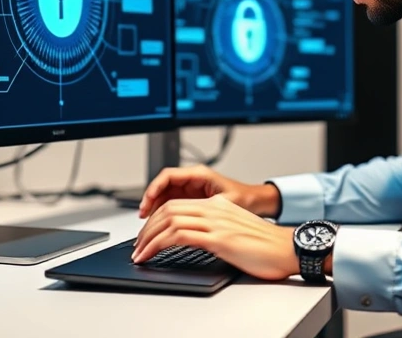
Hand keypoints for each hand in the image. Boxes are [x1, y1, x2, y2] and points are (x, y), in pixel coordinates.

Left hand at [132, 195, 298, 280]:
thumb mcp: (236, 232)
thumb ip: (216, 230)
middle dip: (147, 228)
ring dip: (148, 238)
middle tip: (138, 245)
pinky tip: (150, 255)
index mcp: (218, 205)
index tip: (147, 234)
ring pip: (169, 221)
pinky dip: (157, 245)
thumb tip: (198, 241)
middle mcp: (214, 209)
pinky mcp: (218, 237)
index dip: (157, 218)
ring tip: (139, 253)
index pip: (177, 204)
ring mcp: (215, 221)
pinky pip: (178, 236)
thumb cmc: (268, 246)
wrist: (289, 249)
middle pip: (168, 209)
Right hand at [138, 165, 279, 218]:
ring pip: (164, 197)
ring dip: (154, 209)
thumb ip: (206, 208)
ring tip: (147, 224)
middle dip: (150, 201)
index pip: (168, 176)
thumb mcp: (225, 203)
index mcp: (199, 175)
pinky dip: (163, 214)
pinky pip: (171, 205)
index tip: (147, 202)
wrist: (259, 203)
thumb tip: (187, 217)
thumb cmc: (247, 199)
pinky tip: (159, 226)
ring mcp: (191, 190)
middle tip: (143, 217)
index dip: (154, 189)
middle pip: (162, 187)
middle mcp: (193, 180)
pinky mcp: (192, 201)